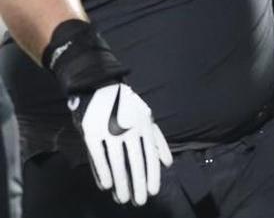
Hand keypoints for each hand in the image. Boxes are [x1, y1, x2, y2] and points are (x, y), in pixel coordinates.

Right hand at [70, 83, 172, 205]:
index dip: (151, 175)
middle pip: (135, 163)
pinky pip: (98, 156)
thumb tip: (167, 163)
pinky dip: (102, 172)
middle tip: (139, 201)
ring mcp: (109, 132)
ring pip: (116, 163)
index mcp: (144, 126)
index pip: (150, 155)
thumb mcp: (147, 118)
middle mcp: (129, 130)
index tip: (153, 191)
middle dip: (138, 184)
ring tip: (122, 199)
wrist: (100, 87)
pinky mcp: (91, 133)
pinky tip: (106, 186)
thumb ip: (158, 140)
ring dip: (121, 183)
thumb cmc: (128, 107)